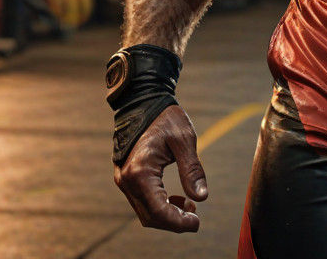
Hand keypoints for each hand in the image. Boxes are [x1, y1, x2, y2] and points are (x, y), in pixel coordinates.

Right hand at [114, 105, 207, 232]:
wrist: (144, 103)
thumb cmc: (165, 118)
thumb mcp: (184, 139)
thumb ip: (192, 169)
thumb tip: (202, 197)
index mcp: (140, 171)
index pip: (158, 210)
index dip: (178, 222)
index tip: (197, 223)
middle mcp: (127, 180)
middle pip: (150, 216)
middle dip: (174, 222)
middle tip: (196, 219)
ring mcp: (124, 180)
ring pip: (145, 212)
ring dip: (167, 215)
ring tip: (190, 207)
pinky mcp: (127, 178)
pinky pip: (142, 201)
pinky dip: (159, 206)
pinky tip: (176, 199)